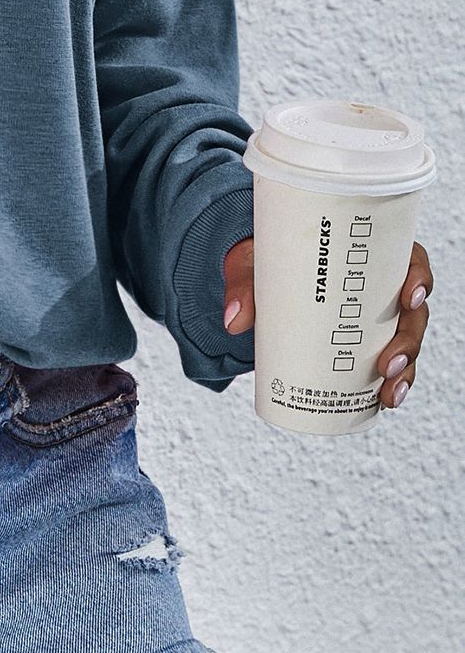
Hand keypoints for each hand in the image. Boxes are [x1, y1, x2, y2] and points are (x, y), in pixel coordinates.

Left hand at [222, 236, 434, 409]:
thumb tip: (234, 320)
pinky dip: (392, 382)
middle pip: (413, 311)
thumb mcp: (254, 264)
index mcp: (366, 253)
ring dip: (406, 370)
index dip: (419, 278)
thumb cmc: (267, 260)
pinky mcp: (364, 341)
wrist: (256, 278)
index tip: (409, 296)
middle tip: (389, 362)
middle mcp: (379, 285)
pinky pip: (391, 362)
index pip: (409, 259)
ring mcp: (376, 316)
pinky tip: (387, 399)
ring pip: (407, 342)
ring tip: (388, 392)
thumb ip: (243, 285)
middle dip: (409, 341)